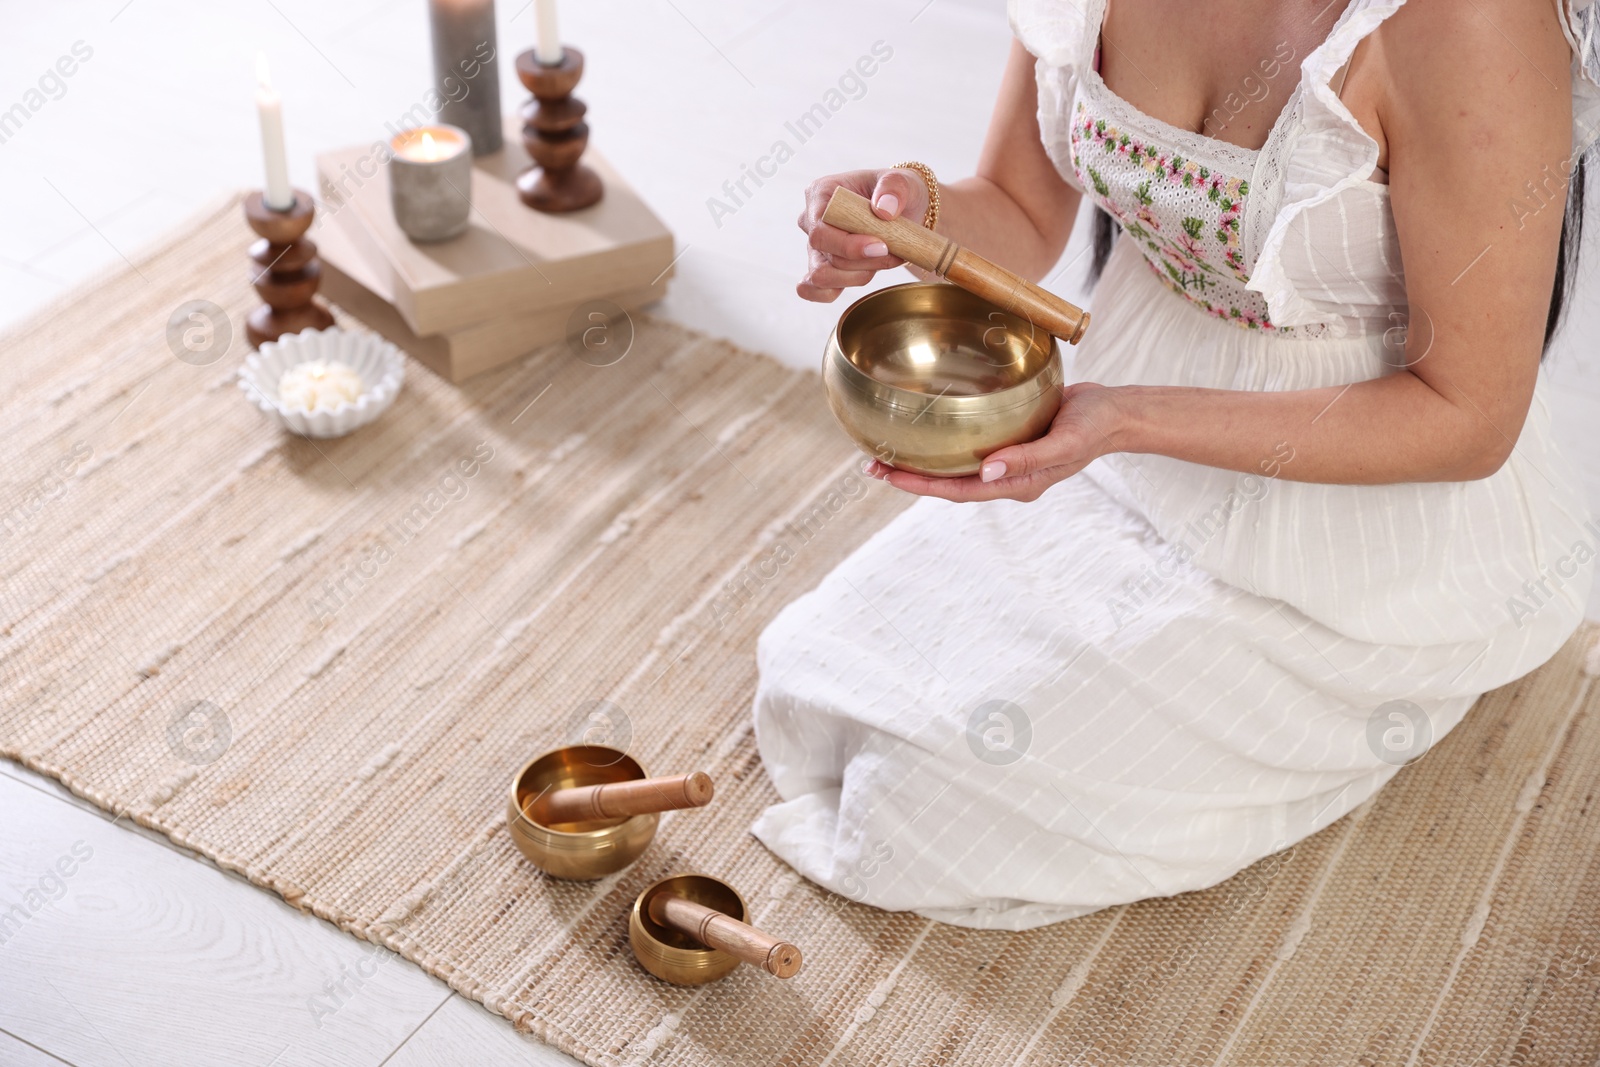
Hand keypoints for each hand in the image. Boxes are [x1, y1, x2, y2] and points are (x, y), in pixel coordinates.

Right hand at [797, 168, 931, 302]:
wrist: (904, 210)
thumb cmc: (897, 192)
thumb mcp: (902, 181)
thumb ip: (894, 188)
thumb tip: (884, 210)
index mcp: (820, 193)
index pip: (820, 229)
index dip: (848, 245)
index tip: (881, 246)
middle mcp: (811, 221)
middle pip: (823, 257)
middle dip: (860, 262)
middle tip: (891, 253)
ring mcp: (815, 247)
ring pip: (823, 277)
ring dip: (858, 276)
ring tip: (884, 260)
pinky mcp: (824, 267)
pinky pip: (816, 291)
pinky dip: (836, 292)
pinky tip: (862, 276)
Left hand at [864, 383, 1125, 501]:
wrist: (1117, 412)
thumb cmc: (1094, 428)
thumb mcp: (1064, 443)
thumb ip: (1027, 458)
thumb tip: (987, 471)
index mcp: (1016, 484)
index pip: (958, 491)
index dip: (921, 486)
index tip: (888, 477)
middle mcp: (1005, 476)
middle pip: (949, 482)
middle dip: (911, 477)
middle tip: (872, 464)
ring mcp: (1007, 459)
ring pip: (956, 465)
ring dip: (924, 460)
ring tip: (889, 449)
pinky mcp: (1010, 439)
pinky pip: (970, 445)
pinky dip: (946, 440)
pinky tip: (929, 427)